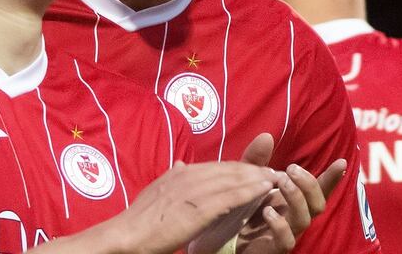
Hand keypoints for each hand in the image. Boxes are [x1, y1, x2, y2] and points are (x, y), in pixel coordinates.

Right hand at [109, 160, 275, 253]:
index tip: (255, 169)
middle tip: (273, 170)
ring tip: (275, 177)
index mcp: (178, 173)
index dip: (238, 167)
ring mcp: (193, 191)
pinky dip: (250, 191)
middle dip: (252, 169)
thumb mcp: (155, 191)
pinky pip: (231, 196)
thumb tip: (180, 165)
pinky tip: (264, 189)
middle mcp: (188, 176)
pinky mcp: (199, 209)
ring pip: (233, 179)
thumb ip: (171, 179)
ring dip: (256, 177)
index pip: (216, 166)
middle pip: (228, 168)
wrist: (126, 237)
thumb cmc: (139, 221)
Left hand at [235, 133, 346, 252]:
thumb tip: (267, 136)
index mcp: (293, 201)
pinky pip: (286, 241)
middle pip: (318, 204)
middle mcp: (295, 217)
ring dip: (296, 198)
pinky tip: (267, 211)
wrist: (225, 240)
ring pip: (304, 220)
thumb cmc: (242, 209)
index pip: (318, 189)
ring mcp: (287, 234)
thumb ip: (256, 160)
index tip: (341, 162)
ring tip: (280, 183)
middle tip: (291, 169)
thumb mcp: (247, 180)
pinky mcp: (274, 249)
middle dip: (309, 184)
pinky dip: (279, 225)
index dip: (331, 178)